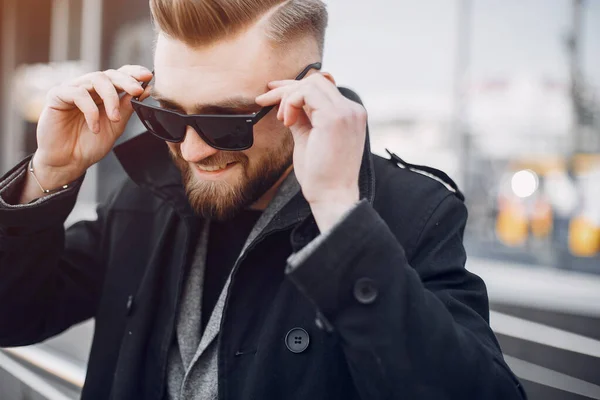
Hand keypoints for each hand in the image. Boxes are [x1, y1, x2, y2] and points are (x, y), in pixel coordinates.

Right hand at [33, 65, 151, 188]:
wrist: (68, 162)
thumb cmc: (90, 144)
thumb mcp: (115, 125)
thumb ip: (127, 107)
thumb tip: (145, 89)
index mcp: (103, 94)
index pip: (119, 75)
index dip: (133, 73)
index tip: (147, 77)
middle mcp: (88, 88)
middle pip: (109, 74)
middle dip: (126, 81)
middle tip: (137, 91)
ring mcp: (72, 89)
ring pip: (96, 79)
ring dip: (110, 98)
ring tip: (115, 118)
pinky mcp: (57, 96)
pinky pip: (77, 93)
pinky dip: (91, 110)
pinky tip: (95, 127)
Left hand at [256, 73, 366, 230]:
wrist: (331, 196)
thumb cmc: (321, 176)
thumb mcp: (309, 139)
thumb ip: (302, 119)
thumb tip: (287, 104)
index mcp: (350, 115)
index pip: (322, 88)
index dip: (295, 87)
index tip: (273, 94)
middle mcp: (352, 110)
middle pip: (316, 81)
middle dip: (286, 88)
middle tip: (264, 101)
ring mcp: (346, 112)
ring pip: (310, 83)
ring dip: (288, 97)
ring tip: (282, 120)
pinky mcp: (334, 117)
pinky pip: (306, 93)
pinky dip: (290, 103)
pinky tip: (287, 122)